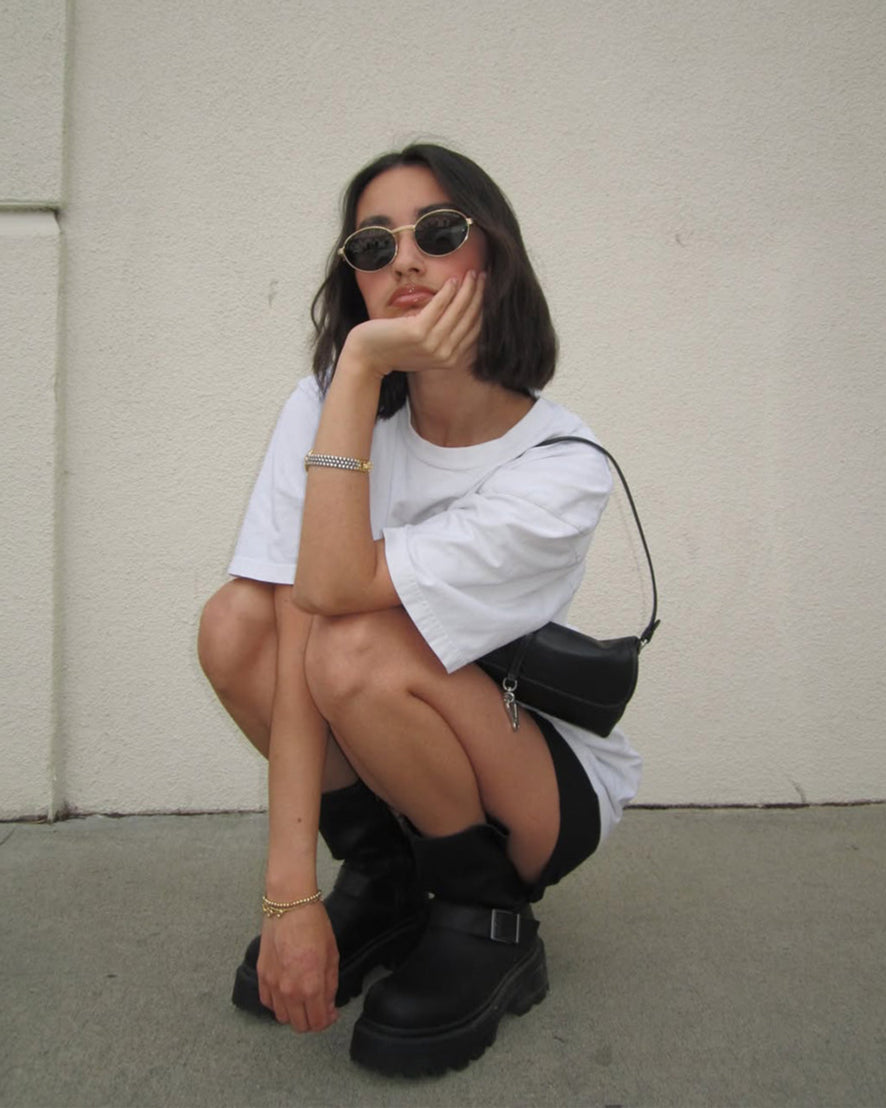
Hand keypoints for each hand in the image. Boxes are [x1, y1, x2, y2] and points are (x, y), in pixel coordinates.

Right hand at [257, 903, 338, 1031]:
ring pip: (282, 1017)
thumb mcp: (332, 955)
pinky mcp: (261, 975)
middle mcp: (290, 990)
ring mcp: (273, 984)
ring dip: (294, 1014)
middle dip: (312, 1021)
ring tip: (303, 999)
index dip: (327, 1021)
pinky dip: (277, 1003)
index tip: (331, 1013)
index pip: (318, 1022)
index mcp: (311, 986)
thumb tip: (328, 1006)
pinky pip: (267, 1002)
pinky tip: (287, 992)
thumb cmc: (313, 925)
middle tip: (319, 1008)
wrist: (290, 904)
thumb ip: (330, 986)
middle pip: (300, 1025)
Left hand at [342, 270, 485, 377]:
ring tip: (472, 274)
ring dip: (468, 289)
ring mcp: (432, 344)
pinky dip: (448, 292)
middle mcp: (444, 354)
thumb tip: (460, 315)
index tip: (486, 291)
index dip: (482, 308)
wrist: (367, 356)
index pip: (474, 330)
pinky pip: (439, 306)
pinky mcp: (418, 332)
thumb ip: (442, 337)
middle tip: (484, 276)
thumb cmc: (394, 348)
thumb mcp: (424, 347)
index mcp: (449, 359)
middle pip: (469, 319)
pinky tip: (453, 280)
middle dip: (479, 295)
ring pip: (458, 311)